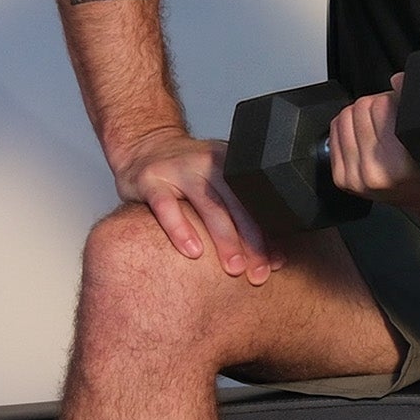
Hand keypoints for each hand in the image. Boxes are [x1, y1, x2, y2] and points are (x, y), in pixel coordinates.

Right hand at [112, 127, 283, 282]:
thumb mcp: (218, 182)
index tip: (276, 261)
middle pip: (237, 205)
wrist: (143, 147)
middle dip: (252, 242)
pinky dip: (181, 230)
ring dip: (224, 240)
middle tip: (259, 272)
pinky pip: (167, 207)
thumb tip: (271, 252)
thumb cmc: (187, 175)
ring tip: (234, 267)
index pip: (256, 201)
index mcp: (232, 164)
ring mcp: (179, 169)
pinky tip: (193, 252)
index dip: (268, 233)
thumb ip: (241, 209)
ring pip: (208, 207)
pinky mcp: (151, 180)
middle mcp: (208, 163)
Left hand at [326, 75, 419, 206]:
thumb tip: (397, 79)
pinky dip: (346, 127)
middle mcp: (373, 172)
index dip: (393, 99)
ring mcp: (355, 178)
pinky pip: (333, 134)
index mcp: (398, 163)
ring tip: (379, 125)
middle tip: (391, 116)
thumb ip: (416, 102)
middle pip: (360, 108)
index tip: (401, 106)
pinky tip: (364, 134)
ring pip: (344, 118)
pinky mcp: (342, 179)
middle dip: (377, 105)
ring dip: (360, 114)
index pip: (381, 105)